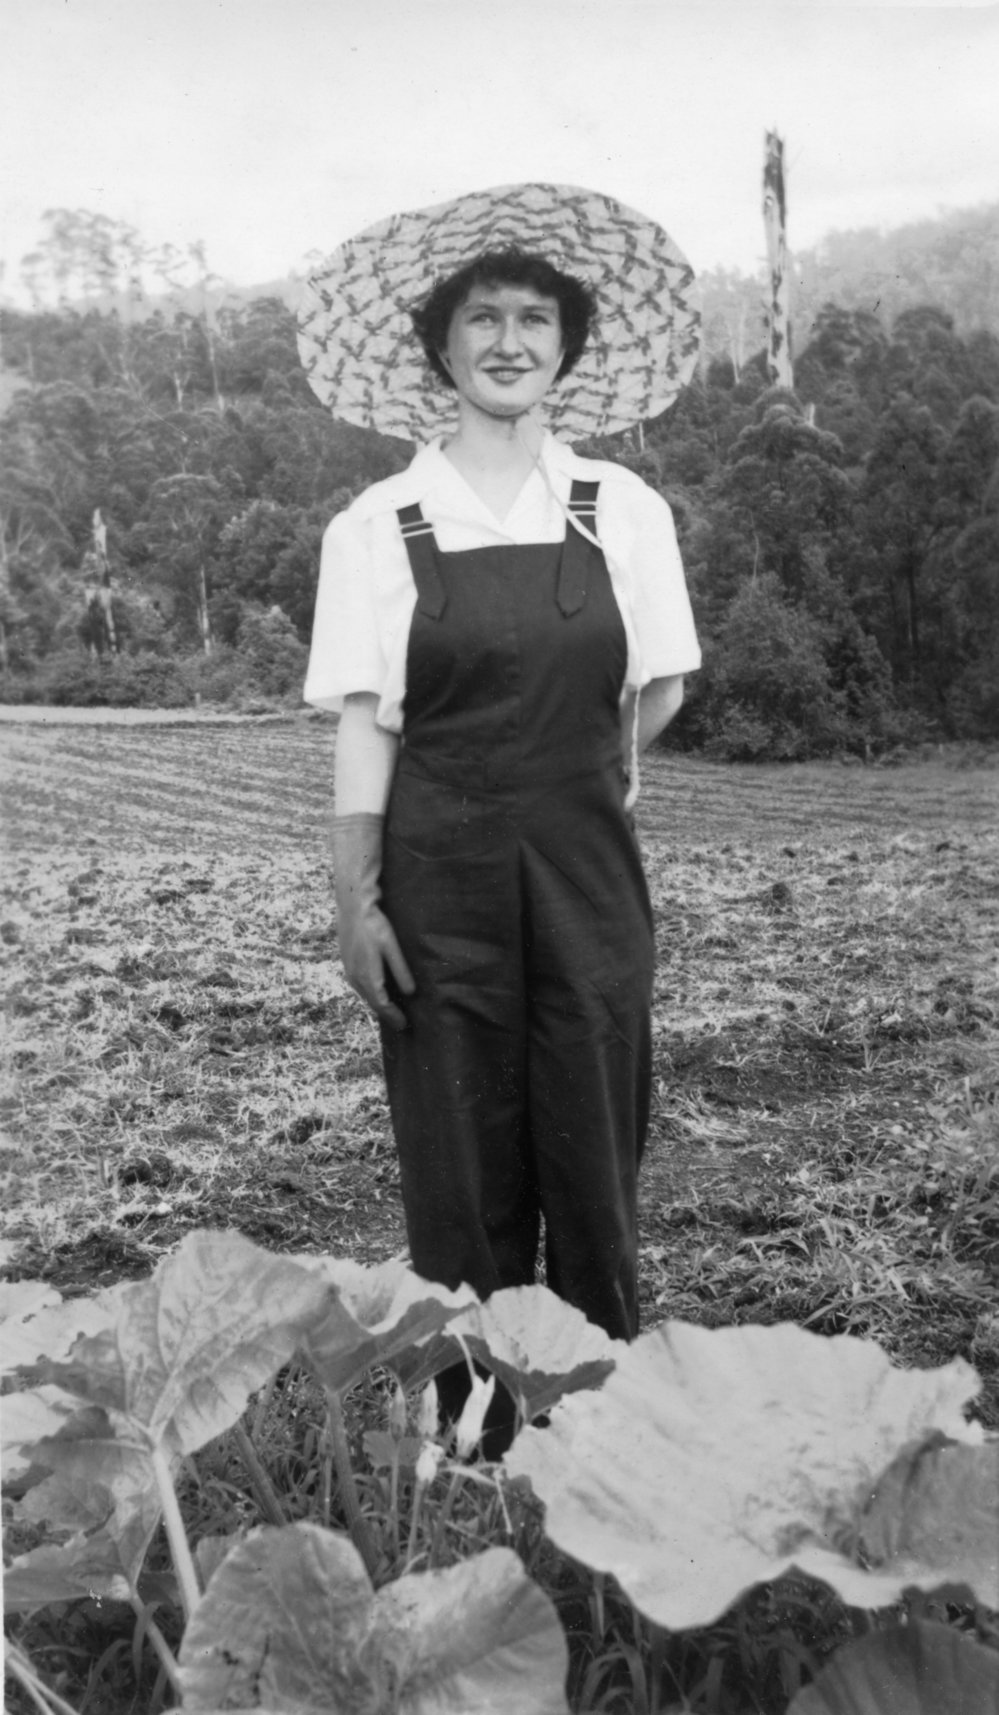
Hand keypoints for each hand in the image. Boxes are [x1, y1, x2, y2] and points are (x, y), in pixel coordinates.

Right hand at [339, 904, 414, 1030]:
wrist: (352, 907)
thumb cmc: (374, 925)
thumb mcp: (391, 946)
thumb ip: (400, 970)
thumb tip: (410, 993)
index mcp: (368, 975)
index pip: (382, 1004)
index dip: (394, 1016)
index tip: (404, 1025)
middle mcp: (356, 977)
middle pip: (373, 1002)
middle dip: (386, 1014)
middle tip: (400, 1024)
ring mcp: (349, 971)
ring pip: (365, 995)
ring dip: (378, 1004)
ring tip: (391, 1011)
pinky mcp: (348, 964)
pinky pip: (360, 986)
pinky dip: (371, 994)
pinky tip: (378, 991)